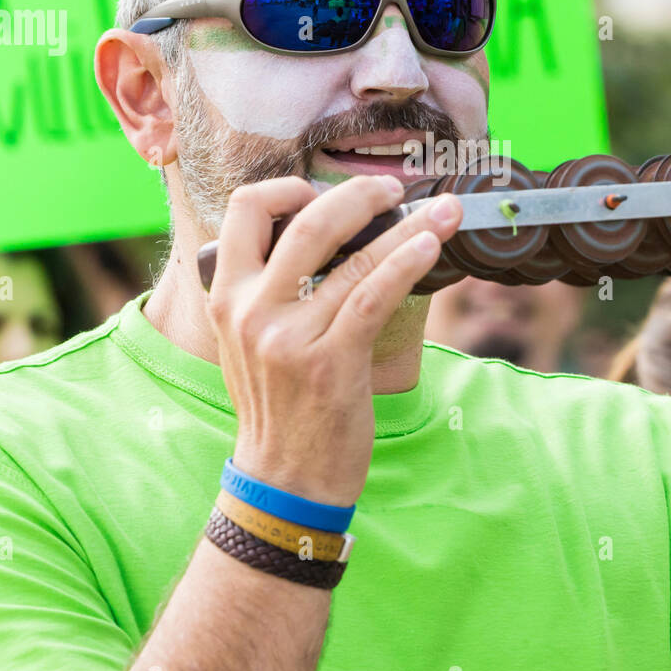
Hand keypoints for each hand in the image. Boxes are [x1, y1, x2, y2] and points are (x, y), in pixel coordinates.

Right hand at [204, 174, 461, 505]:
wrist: (283, 482)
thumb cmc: (278, 408)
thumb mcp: (249, 342)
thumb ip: (270, 291)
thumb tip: (327, 237)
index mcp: (227, 297)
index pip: (245, 209)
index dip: (290, 188)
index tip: (327, 193)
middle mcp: (251, 310)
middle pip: (305, 220)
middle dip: (357, 194)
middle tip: (393, 189)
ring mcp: (289, 337)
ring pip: (353, 258)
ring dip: (407, 226)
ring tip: (444, 211)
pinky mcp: (330, 362)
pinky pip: (373, 296)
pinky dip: (407, 263)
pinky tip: (432, 247)